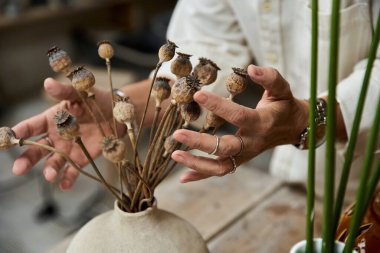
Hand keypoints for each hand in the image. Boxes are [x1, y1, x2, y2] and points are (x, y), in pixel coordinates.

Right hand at [12, 78, 123, 190]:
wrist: (118, 114)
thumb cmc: (97, 100)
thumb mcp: (81, 94)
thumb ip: (65, 91)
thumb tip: (48, 82)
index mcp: (51, 119)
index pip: (31, 126)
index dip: (19, 132)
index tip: (7, 139)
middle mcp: (56, 137)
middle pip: (36, 149)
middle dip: (27, 159)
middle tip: (18, 169)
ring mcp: (67, 149)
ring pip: (53, 162)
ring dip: (49, 170)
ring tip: (50, 176)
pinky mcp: (81, 159)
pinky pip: (72, 171)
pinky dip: (68, 179)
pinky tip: (64, 186)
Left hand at [171, 64, 308, 182]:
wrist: (294, 128)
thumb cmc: (285, 106)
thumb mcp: (282, 88)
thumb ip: (269, 77)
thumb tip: (250, 68)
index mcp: (262, 123)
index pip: (238, 116)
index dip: (218, 106)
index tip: (198, 94)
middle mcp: (252, 143)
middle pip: (225, 148)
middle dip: (200, 143)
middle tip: (177, 134)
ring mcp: (245, 155)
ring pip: (221, 167)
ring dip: (197, 164)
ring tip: (174, 155)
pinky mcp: (240, 160)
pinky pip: (220, 171)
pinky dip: (201, 175)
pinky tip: (183, 177)